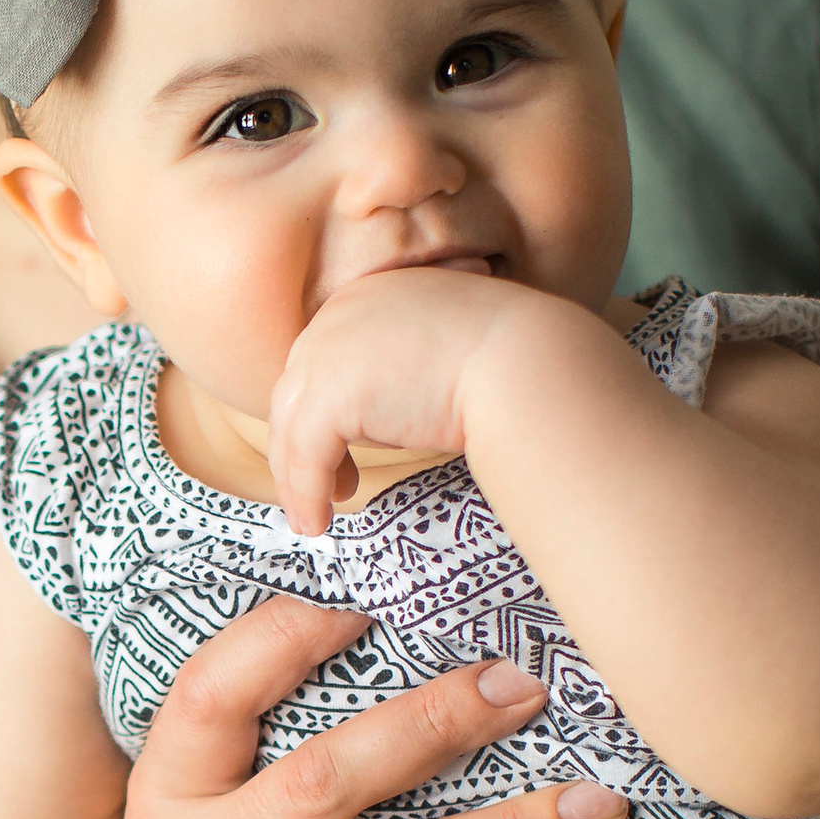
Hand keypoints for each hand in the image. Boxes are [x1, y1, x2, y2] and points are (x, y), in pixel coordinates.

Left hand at [266, 271, 598, 534]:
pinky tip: (318, 522)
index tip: (337, 448)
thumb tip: (390, 413)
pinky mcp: (331, 393)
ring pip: (292, 424)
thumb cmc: (509, 363)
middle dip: (302, 444)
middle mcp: (340, 312)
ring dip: (298, 478)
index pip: (325, 357)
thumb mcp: (444, 350)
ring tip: (314, 518)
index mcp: (370, 296)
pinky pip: (303, 454)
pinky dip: (305, 493)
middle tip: (326, 487)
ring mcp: (329, 349)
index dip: (323, 407)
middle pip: (298, 388)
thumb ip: (405, 368)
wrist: (527, 364)